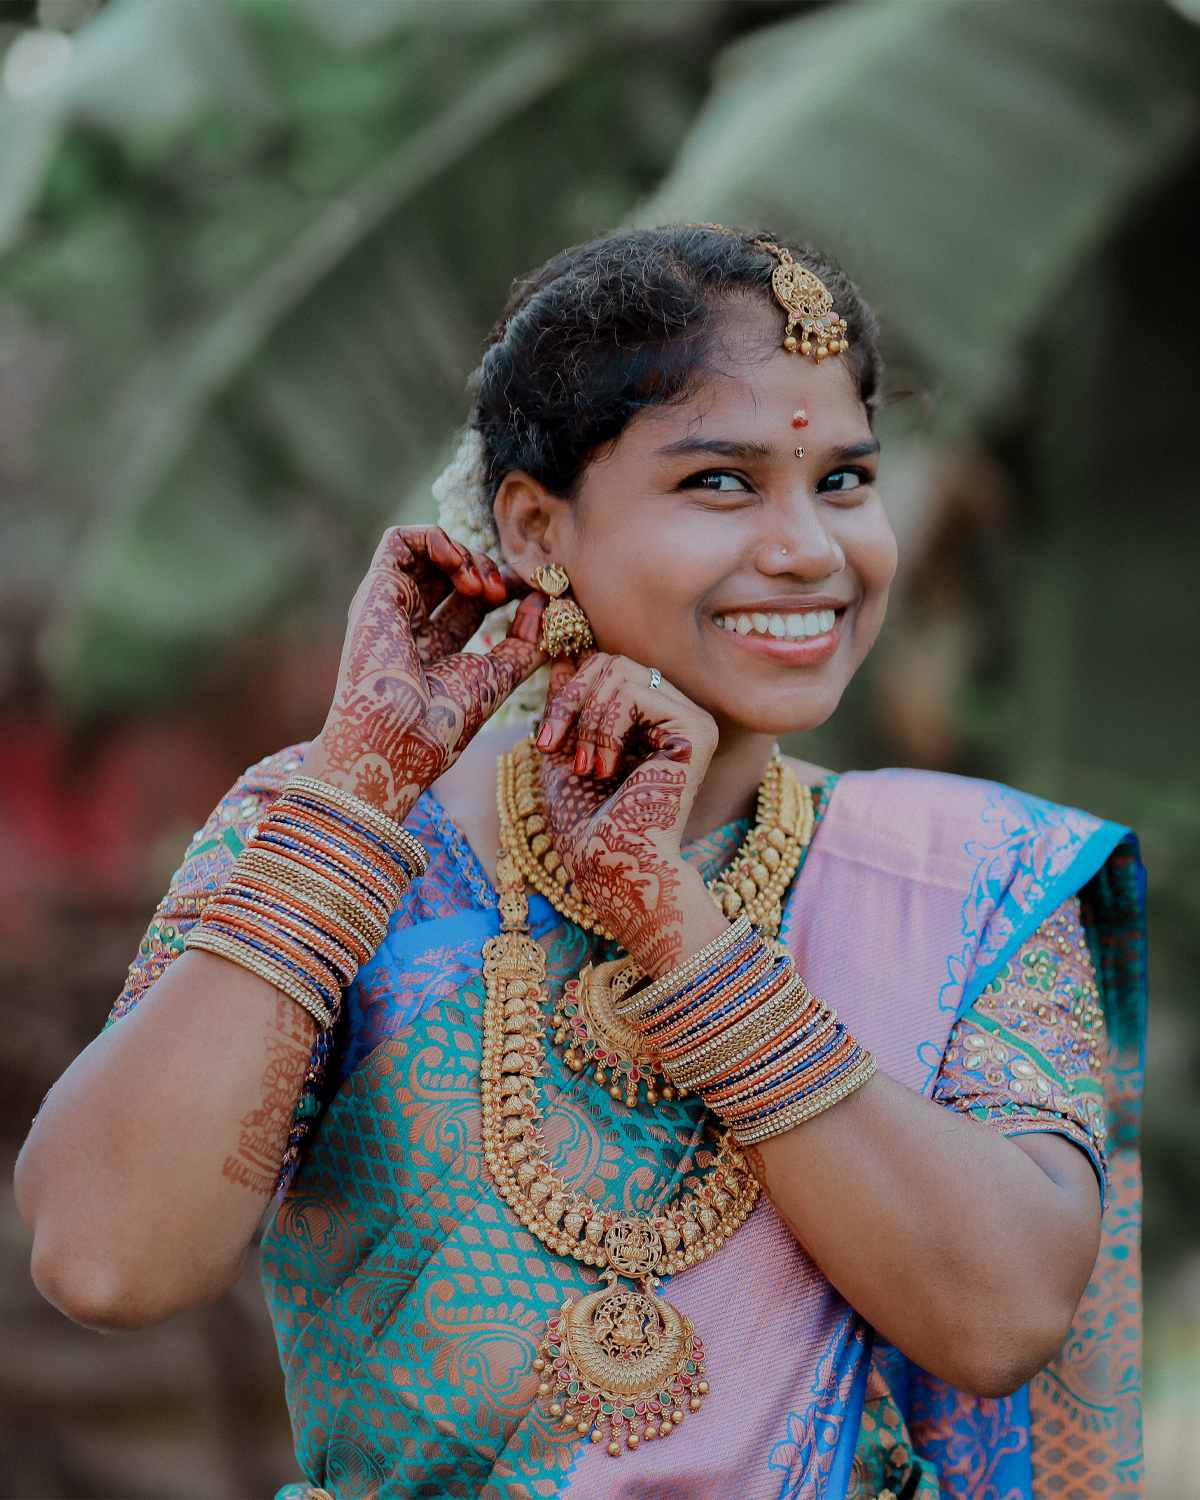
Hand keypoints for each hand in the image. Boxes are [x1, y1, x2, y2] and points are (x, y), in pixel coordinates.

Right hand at [302, 526, 545, 815]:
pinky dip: (435, 538)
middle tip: (505, 592)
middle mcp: (411, 625)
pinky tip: (458, 563)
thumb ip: (526, 644)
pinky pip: (398, 540)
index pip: (473, 601)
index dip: (505, 587)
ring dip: (465, 555)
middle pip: (452, 575)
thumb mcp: (499, 678)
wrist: (400, 736)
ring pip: (428, 553)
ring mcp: (392, 606)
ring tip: (482, 585)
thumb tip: (548, 602)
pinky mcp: (376, 589)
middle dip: (488, 570)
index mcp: (435, 649)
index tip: (533, 592)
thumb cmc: (444, 722)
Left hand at [535, 655, 725, 975]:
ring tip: (583, 765)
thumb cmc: (585, 821)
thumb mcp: (564, 748)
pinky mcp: (696, 730)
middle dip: (570, 700)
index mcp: (652, 718)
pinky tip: (604, 768)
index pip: (607, 667)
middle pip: (611, 660)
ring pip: (619, 670)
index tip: (546, 739)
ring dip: (584, 718)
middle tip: (552, 746)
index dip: (569, 690)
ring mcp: (692, 719)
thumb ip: (569, 701)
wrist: (608, 864)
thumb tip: (565, 652)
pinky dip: (604, 727)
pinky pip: (633, 692)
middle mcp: (678, 713)